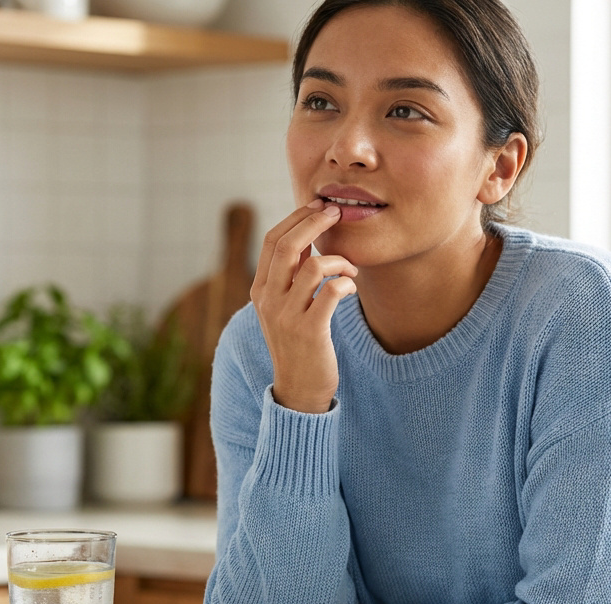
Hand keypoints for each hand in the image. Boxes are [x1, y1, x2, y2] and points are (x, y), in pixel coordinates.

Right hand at [249, 200, 357, 413]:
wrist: (298, 389)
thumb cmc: (298, 343)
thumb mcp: (284, 306)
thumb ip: (290, 275)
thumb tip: (305, 236)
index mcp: (260, 290)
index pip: (272, 240)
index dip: (296, 218)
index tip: (319, 206)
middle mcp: (268, 301)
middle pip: (287, 246)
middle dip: (314, 222)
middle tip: (336, 213)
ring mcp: (287, 316)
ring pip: (314, 266)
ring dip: (340, 260)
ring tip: (350, 270)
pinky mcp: (310, 331)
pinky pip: (332, 291)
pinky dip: (346, 283)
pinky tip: (351, 289)